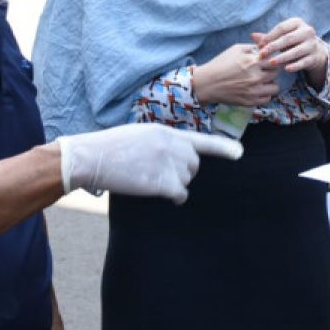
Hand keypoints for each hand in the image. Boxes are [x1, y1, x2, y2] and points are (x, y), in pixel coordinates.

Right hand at [56, 124, 242, 203]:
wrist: (90, 156)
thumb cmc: (109, 148)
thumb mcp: (139, 134)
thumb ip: (161, 142)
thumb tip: (175, 157)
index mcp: (165, 131)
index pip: (201, 140)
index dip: (222, 148)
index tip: (239, 153)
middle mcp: (171, 145)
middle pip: (193, 164)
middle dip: (183, 171)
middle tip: (159, 173)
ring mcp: (167, 162)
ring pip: (186, 179)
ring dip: (173, 184)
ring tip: (149, 178)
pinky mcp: (161, 180)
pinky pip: (180, 193)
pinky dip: (174, 197)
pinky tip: (161, 194)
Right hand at [192, 43, 278, 106]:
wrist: (207, 83)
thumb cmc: (220, 64)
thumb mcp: (236, 49)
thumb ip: (253, 47)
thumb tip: (266, 47)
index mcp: (252, 61)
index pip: (274, 59)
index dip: (272, 59)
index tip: (269, 60)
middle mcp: (256, 76)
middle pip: (276, 72)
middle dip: (272, 70)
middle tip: (264, 70)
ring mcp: (254, 91)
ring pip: (275, 87)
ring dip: (270, 83)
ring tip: (262, 81)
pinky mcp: (250, 101)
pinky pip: (267, 99)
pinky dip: (265, 94)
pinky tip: (258, 89)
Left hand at [252, 17, 328, 85]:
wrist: (314, 52)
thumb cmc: (293, 42)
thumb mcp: (282, 37)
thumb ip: (268, 37)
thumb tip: (252, 35)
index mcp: (297, 22)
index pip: (282, 28)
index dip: (269, 36)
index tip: (259, 45)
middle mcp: (307, 31)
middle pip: (288, 38)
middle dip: (274, 47)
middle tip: (262, 55)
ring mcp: (312, 44)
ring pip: (297, 51)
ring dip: (283, 57)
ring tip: (271, 63)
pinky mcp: (315, 57)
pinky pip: (304, 62)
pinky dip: (295, 65)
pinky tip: (286, 69)